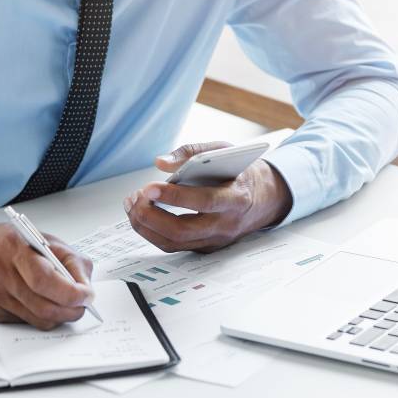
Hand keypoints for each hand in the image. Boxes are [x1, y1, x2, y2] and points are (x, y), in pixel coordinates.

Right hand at [0, 219, 94, 327]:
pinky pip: (22, 322)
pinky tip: (37, 302)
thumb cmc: (11, 244)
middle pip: (42, 306)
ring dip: (57, 316)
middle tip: (82, 307)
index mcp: (13, 248)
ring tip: (65, 305)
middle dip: (70, 310)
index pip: (44, 279)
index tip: (86, 296)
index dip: (70, 293)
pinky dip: (37, 316)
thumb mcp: (45, 241)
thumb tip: (86, 290)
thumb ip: (71, 262)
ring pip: (35, 319)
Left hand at [122, 141, 292, 252]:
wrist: (264, 197)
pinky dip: (153, 232)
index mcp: (236, 197)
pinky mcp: (206, 247)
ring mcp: (216, 240)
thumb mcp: (224, 150)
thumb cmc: (240, 171)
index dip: (175, 196)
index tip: (149, 187)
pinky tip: (142, 215)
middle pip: (184, 230)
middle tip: (134, 199)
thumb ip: (192, 151)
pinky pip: (175, 245)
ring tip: (132, 205)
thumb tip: (161, 162)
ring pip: (175, 243)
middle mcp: (226, 224)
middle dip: (152, 216)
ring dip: (146, 226)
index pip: (204, 201)